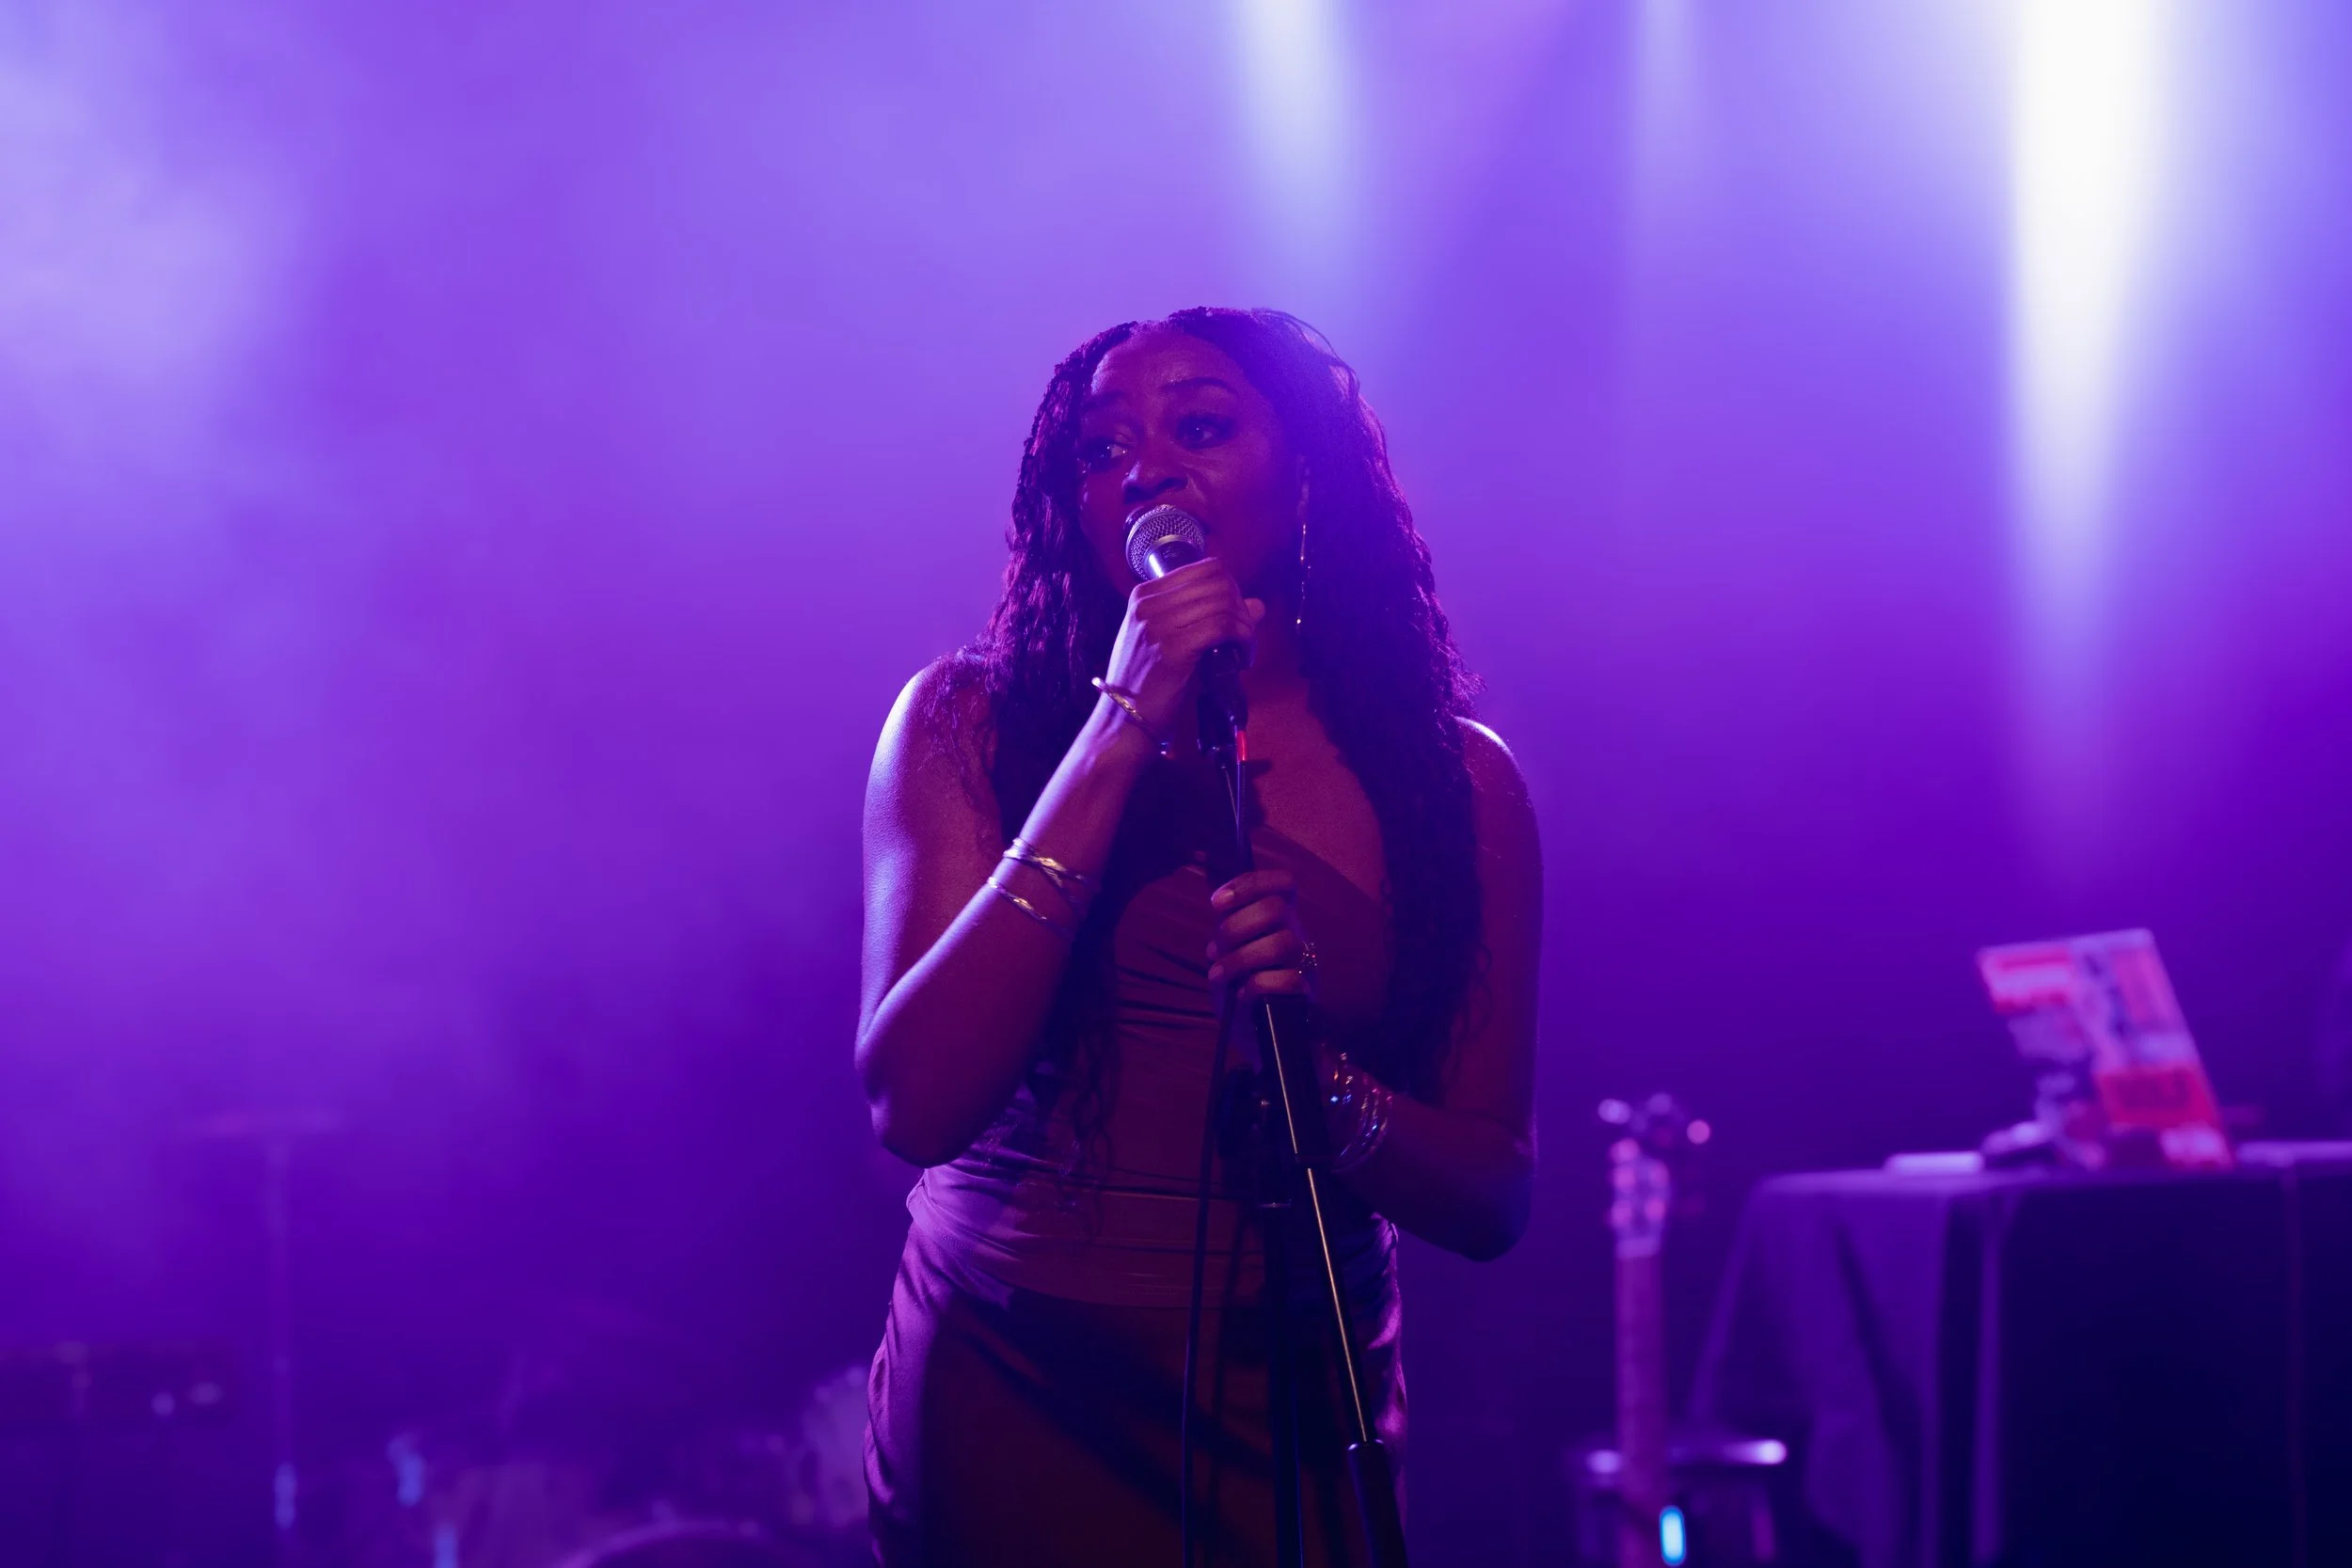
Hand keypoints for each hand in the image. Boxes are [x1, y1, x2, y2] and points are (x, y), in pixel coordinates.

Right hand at [1099, 558, 1263, 739]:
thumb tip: (1257, 605)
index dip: (1231, 589)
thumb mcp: (1168, 639)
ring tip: (1243, 650)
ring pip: (1224, 604)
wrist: (1124, 717)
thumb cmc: (1147, 681)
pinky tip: (1242, 658)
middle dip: (1241, 608)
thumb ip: (1206, 616)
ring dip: (1245, 627)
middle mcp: (1149, 604)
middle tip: (1243, 635)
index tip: (1235, 615)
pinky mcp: (1173, 648)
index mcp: (1144, 595)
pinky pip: (1223, 628)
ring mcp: (1158, 625)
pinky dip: (1242, 640)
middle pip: (1218, 583)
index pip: (1205, 568)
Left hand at [1205, 868, 1314, 1005]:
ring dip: (1240, 958)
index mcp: (1281, 918)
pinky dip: (1257, 985)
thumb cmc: (1241, 981)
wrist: (1256, 1028)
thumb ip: (1230, 924)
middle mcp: (1296, 933)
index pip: (1284, 882)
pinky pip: (1288, 980)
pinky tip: (1240, 994)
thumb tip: (1221, 905)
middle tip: (1216, 948)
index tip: (1216, 902)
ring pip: (1282, 943)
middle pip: (1276, 908)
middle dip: (1236, 926)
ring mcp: (1303, 962)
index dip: (1250, 884)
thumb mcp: (1231, 947)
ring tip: (1218, 974)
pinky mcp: (1304, 992)